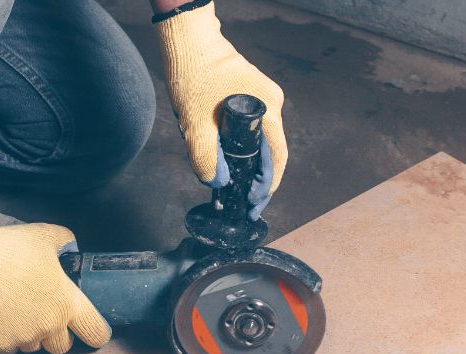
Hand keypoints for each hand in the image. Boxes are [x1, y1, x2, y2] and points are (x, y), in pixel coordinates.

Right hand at [0, 209, 110, 353]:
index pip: (95, 332)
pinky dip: (3, 336)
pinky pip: (7, 347)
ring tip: (13, 311)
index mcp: (67, 304)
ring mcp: (23, 339)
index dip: (96, 333)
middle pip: (62, 345)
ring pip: (32, 346)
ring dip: (29, 334)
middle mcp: (49, 327)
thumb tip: (70, 245)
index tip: (91, 332)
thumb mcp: (44, 237)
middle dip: (56, 335)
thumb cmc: (8, 248)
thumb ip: (64, 242)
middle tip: (42, 316)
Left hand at [156, 1, 286, 219]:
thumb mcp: (195, 123)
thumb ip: (206, 158)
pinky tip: (229, 157)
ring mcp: (262, 97)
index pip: (278, 158)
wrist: (188, 39)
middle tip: (244, 200)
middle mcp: (271, 103)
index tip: (255, 203)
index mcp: (267, 110)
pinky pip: (253, 127)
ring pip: (261, 140)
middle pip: (271, 151)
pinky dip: (244, 145)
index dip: (268, 185)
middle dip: (258, 178)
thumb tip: (217, 183)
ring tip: (234, 182)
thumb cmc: (194, 73)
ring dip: (249, 161)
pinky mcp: (251, 93)